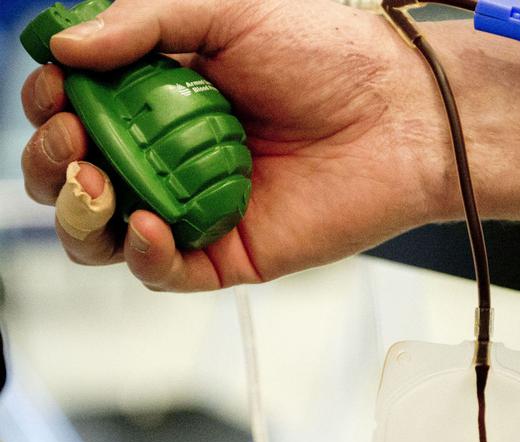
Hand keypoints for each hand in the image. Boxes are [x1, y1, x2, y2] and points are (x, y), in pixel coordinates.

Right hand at [21, 0, 450, 290]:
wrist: (403, 115)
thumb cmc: (331, 57)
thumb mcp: (229, 10)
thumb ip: (144, 22)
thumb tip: (60, 50)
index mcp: (165, 95)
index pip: (78, 110)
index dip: (52, 105)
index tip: (57, 93)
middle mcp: (174, 153)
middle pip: (77, 176)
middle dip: (50, 161)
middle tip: (71, 141)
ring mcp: (198, 206)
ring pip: (103, 232)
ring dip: (75, 212)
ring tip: (92, 180)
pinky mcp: (230, 252)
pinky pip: (163, 271)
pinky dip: (140, 253)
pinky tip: (144, 223)